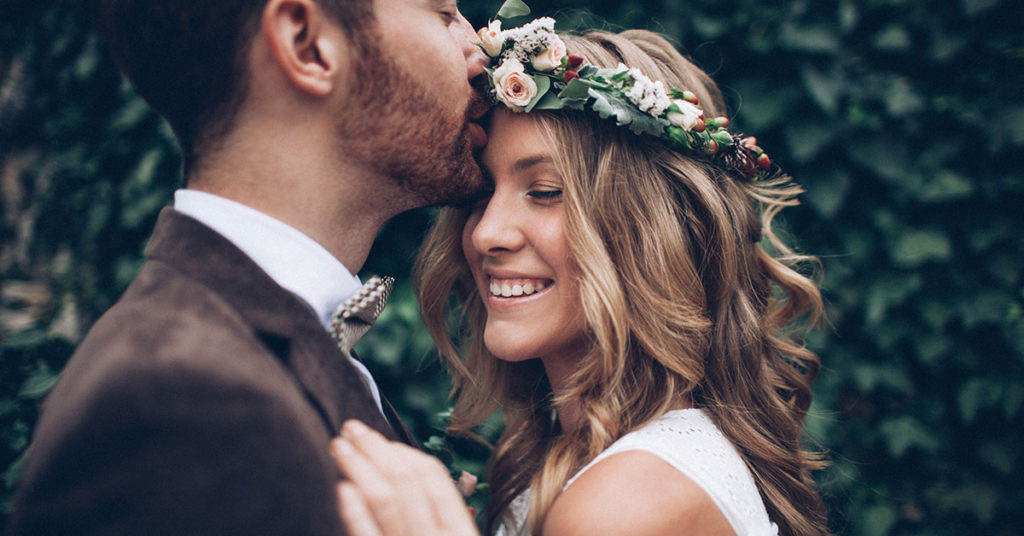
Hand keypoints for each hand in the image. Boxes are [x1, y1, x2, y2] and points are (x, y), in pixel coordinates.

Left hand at [331, 420, 479, 535]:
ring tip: (339, 446)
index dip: (408, 455)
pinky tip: (343, 488)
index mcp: (460, 531)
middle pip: (405, 481)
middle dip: (376, 448)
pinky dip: (355, 511)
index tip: (387, 441)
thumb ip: (455, 515)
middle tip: (352, 427)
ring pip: (384, 500)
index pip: (435, 480)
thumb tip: (461, 478)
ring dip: (359, 467)